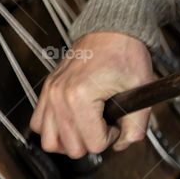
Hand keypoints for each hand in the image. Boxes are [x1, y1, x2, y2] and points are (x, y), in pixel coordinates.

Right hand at [30, 32, 154, 157]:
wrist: (113, 31)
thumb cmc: (126, 55)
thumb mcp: (141, 89)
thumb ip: (137, 125)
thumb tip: (123, 144)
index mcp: (80, 96)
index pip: (93, 144)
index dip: (112, 137)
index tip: (119, 120)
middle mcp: (58, 96)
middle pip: (71, 148)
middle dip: (93, 141)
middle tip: (107, 123)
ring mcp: (49, 93)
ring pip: (50, 142)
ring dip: (72, 141)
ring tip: (90, 126)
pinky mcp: (46, 90)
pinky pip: (38, 125)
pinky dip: (55, 130)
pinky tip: (75, 121)